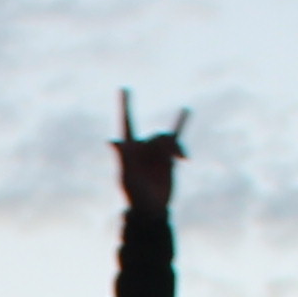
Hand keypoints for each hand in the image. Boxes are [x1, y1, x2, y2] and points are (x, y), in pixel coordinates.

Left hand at [112, 86, 184, 209]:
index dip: (125, 107)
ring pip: (167, 139)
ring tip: (181, 158)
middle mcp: (142, 147)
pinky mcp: (168, 157)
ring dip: (174, 147)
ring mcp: (155, 152)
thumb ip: (123, 157)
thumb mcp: (128, 176)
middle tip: (171, 159)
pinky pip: (175, 138)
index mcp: (130, 149)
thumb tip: (112, 141)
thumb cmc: (136, 194)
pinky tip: (185, 110)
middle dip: (164, 147)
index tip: (123, 89)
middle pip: (156, 137)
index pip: (127, 124)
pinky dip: (180, 125)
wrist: (152, 208)